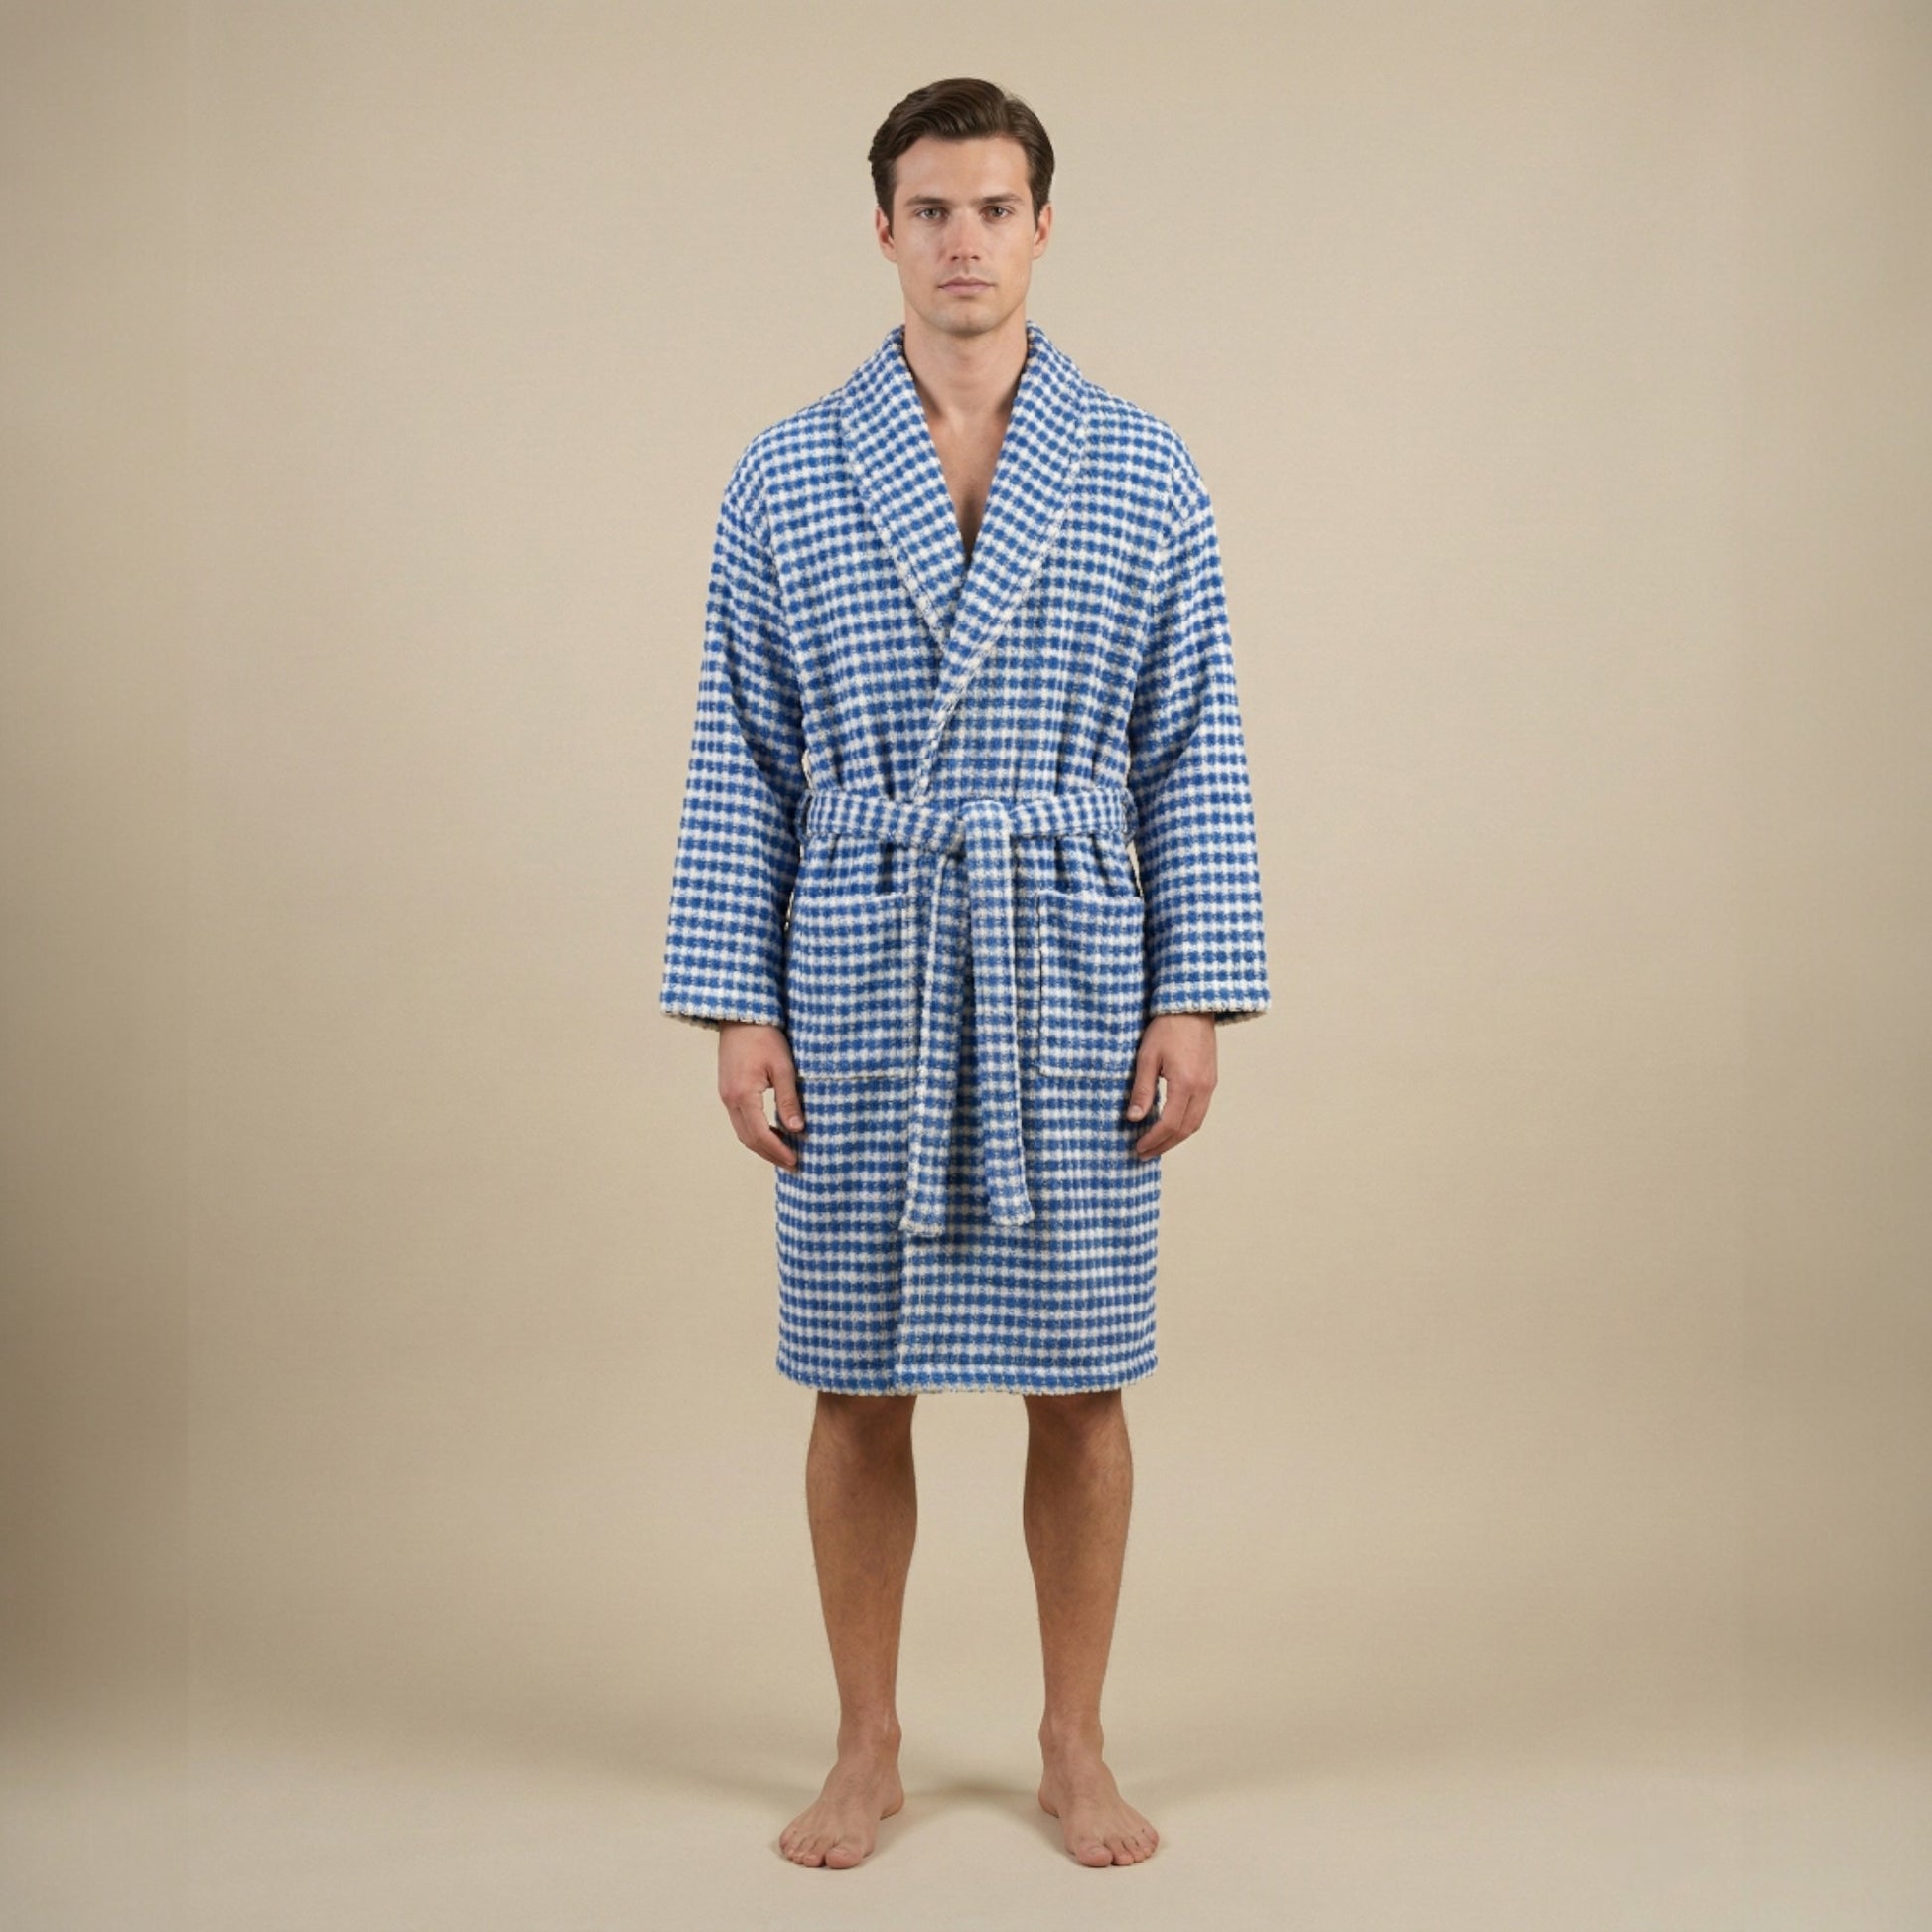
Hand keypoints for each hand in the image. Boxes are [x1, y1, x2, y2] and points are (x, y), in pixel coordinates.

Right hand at [717, 1021, 805, 1169]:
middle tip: (792, 1164)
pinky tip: (772, 1132)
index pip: (760, 1134)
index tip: (795, 1161)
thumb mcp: (783, 1067)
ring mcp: (725, 1096)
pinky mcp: (727, 1090)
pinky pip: (740, 1120)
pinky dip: (755, 1132)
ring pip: (742, 1131)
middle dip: (770, 1154)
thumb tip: (797, 1129)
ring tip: (783, 1153)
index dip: (778, 1151)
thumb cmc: (765, 1037)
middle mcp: (730, 1100)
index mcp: (743, 1095)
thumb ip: (789, 1099)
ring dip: (762, 1145)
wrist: (740, 1016)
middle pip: (748, 1139)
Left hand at [1124, 1012, 1216, 1157]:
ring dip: (1176, 1137)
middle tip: (1145, 1152)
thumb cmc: (1167, 1028)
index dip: (1153, 1139)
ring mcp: (1210, 1085)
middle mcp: (1202, 1089)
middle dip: (1164, 1144)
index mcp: (1185, 1084)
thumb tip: (1134, 1117)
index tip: (1138, 1147)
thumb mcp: (1147, 1057)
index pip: (1169, 1124)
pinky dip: (1185, 1124)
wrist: (1193, 1007)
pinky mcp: (1211, 1080)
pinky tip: (1171, 1124)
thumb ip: (1142, 1089)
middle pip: (1185, 1130)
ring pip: (1195, 1123)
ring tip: (1157, 1143)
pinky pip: (1200, 1111)